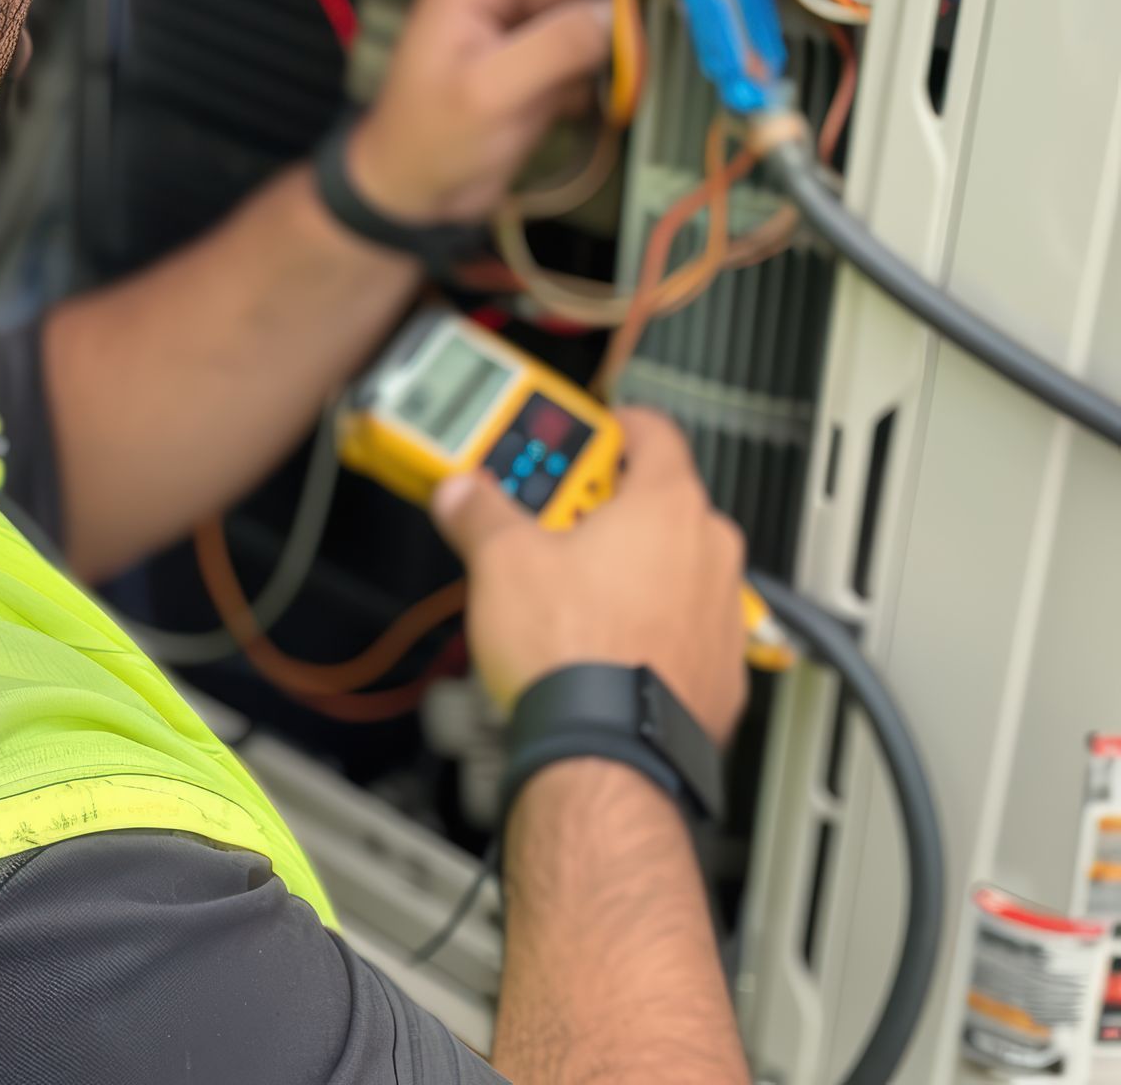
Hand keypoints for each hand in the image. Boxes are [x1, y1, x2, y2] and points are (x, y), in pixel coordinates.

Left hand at [347, 0, 610, 224]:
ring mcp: (524, 28)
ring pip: (590, 2)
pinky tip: (633, 74)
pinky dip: (615, 53)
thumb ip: (553, 48)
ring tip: (661, 31)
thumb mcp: (489, 92)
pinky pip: (591, 42)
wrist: (415, 197)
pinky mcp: (543, 63)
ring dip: (624, 16)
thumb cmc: (428, 139)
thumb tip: (616, 12)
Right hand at [431, 408, 749, 745]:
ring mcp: (723, 616)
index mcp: (667, 506)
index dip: (611, 427)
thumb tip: (462, 493)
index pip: (654, 431)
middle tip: (552, 526)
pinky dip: (650, 627)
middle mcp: (710, 553)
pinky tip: (600, 647)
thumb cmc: (573, 655)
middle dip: (605, 509)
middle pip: (659, 503)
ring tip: (568, 592)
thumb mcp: (500, 561)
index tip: (581, 440)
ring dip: (631, 568)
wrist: (607, 759)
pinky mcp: (723, 675)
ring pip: (675, 567)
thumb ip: (480, 511)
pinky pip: (685, 627)